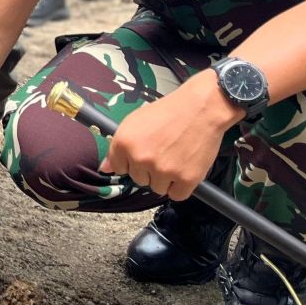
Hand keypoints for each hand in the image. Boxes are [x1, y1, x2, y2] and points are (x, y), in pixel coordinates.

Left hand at [101, 75, 240, 201]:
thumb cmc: (168, 112)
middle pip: (138, 179)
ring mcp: (163, 170)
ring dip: (165, 179)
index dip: (131, 161)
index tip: (142, 153)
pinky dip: (180, 187)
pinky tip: (183, 170)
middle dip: (148, 169)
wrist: (200, 108)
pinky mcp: (186, 179)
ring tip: (175, 158)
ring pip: (157, 188)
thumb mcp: (134, 122)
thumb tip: (105, 169)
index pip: (118, 168)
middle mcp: (141, 158)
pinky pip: (176, 195)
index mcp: (124, 143)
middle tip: (162, 152)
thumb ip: (118, 147)